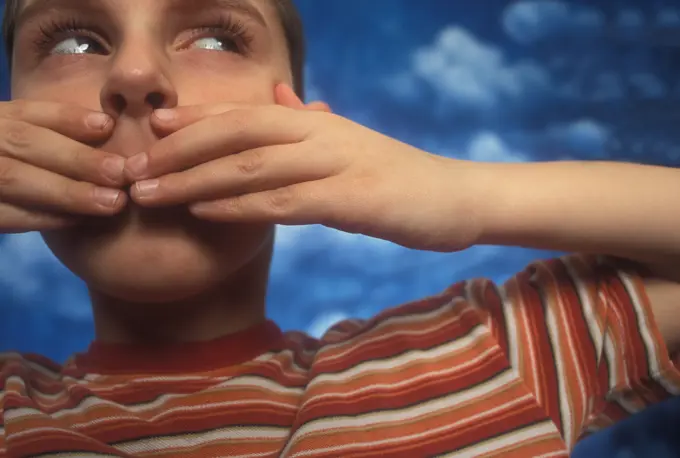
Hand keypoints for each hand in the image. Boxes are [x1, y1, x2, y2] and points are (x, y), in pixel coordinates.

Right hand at [0, 100, 127, 233]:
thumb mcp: (12, 138)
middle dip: (77, 159)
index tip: (108, 126)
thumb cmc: (7, 160)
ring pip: (15, 179)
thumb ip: (46, 133)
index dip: (67, 118)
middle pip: (25, 143)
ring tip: (111, 202)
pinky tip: (79, 220)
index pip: (27, 112)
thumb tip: (105, 128)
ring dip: (68, 192)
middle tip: (121, 173)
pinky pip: (6, 215)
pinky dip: (44, 218)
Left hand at [126, 85, 479, 251]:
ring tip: (148, 194)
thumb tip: (280, 95)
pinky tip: (204, 210)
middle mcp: (320, 131)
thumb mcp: (350, 141)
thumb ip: (310, 121)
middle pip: (236, 133)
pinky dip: (240, 204)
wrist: (455, 197)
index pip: (244, 113)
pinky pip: (283, 200)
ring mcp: (335, 162)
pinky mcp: (349, 198)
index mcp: (316, 119)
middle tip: (131, 168)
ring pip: (251, 166)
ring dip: (193, 179)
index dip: (194, 119)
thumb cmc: (396, 176)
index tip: (150, 130)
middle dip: (178, 150)